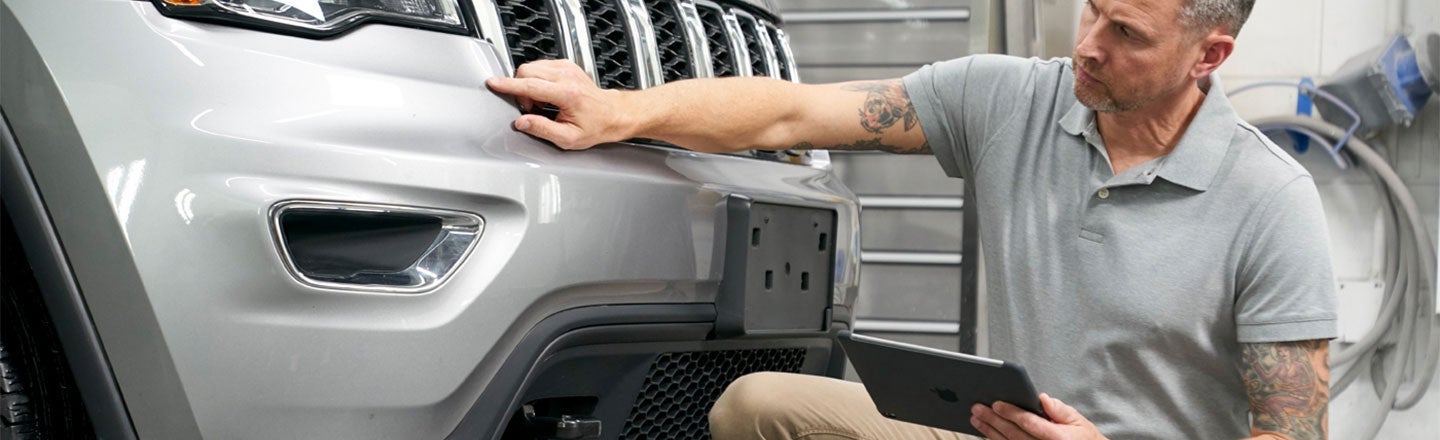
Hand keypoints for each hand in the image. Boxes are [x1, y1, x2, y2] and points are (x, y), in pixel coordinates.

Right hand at [484, 60, 629, 149]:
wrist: (613, 114)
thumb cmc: (595, 126)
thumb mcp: (568, 138)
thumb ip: (542, 129)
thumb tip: (522, 122)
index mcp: (567, 94)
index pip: (530, 85)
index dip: (509, 85)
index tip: (494, 83)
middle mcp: (567, 76)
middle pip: (527, 72)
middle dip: (521, 90)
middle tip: (532, 108)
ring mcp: (567, 68)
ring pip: (532, 67)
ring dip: (529, 85)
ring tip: (541, 103)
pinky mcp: (566, 65)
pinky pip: (540, 67)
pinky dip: (537, 80)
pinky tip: (546, 95)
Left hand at [970, 393, 1105, 439]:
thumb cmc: (1084, 438)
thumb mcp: (1078, 420)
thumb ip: (1059, 409)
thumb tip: (1041, 398)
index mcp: (1058, 438)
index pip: (1030, 423)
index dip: (1011, 413)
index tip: (996, 404)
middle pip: (1014, 434)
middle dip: (993, 420)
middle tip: (977, 408)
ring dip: (990, 432)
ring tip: (976, 419)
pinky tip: (987, 433)